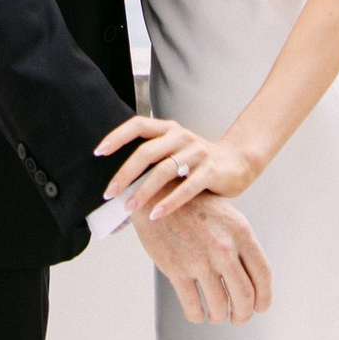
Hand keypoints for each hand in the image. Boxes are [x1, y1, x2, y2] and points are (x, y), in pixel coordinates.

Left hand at [100, 110, 256, 220]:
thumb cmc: (199, 161)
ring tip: (130, 208)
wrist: (239, 162)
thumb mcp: (174, 151)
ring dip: (144, 191)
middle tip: (110, 194)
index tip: (98, 152)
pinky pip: (187, 187)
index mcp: (169, 129)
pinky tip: (156, 214)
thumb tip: (118, 180)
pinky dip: (169, 202)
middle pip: (147, 152)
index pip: (138, 125)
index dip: (117, 137)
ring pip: (164, 170)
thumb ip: (152, 158)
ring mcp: (198, 152)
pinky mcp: (211, 171)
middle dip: (125, 174)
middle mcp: (182, 137)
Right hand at [136, 188, 271, 323]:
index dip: (264, 297)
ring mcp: (199, 259)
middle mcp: (223, 247)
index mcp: (241, 232)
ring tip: (216, 315)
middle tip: (238, 318)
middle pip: (244, 296)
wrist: (157, 195)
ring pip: (219, 305)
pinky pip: (193, 306)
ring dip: (219, 317)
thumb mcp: (228, 218)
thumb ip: (243, 247)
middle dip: (243, 314)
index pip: (263, 275)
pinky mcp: (176, 269)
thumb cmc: (196, 209)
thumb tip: (255, 284)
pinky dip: (197, 315)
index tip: (259, 308)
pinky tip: (197, 312)